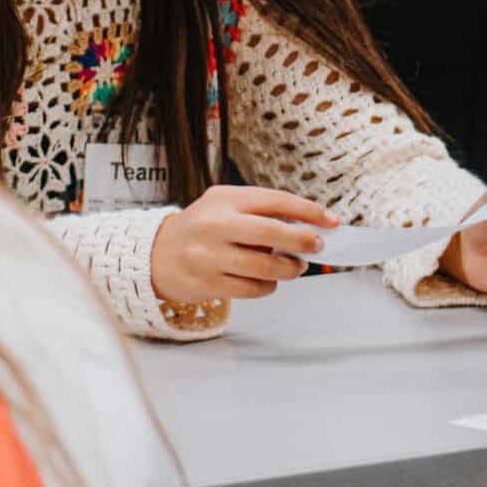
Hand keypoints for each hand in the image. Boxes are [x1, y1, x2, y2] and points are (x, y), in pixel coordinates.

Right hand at [150, 185, 336, 302]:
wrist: (156, 254)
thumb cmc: (201, 228)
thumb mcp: (223, 205)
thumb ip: (259, 211)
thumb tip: (307, 225)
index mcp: (225, 199)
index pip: (274, 200)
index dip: (308, 211)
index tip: (330, 221)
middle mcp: (215, 224)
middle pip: (272, 232)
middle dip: (303, 240)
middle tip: (317, 246)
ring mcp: (210, 255)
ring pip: (266, 266)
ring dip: (289, 269)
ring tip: (294, 267)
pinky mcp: (208, 282)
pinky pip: (253, 288)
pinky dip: (268, 286)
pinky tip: (267, 280)